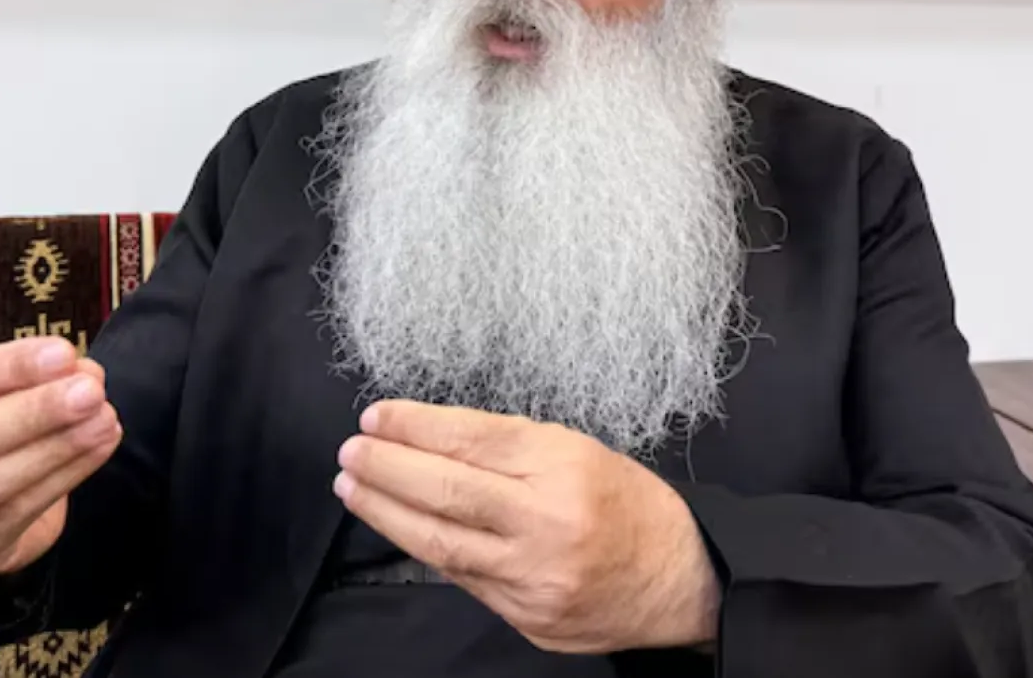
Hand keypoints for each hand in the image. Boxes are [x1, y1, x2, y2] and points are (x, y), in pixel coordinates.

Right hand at [0, 336, 120, 575]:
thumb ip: (28, 376)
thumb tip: (82, 372)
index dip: (2, 368)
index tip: (62, 353)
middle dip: (30, 415)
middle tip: (89, 392)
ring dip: (55, 451)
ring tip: (104, 419)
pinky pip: (16, 516)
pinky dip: (64, 478)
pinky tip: (98, 448)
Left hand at [334, 401, 719, 654]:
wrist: (682, 582)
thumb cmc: (627, 503)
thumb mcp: (576, 449)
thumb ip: (506, 447)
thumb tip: (428, 439)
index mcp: (562, 467)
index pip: (470, 438)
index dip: (414, 426)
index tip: (374, 417)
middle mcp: (546, 523)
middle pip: (446, 491)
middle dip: (387, 469)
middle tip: (350, 452)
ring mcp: (534, 577)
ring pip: (441, 542)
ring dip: (386, 513)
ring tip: (353, 488)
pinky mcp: (526, 616)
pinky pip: (463, 578)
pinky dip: (425, 549)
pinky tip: (399, 528)